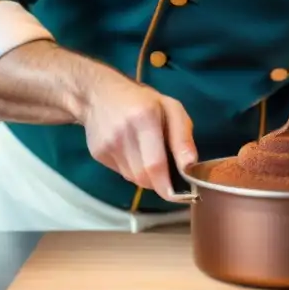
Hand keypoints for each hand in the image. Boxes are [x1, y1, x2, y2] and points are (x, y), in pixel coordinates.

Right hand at [79, 73, 197, 201]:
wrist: (99, 94)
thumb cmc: (143, 100)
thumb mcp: (171, 108)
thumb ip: (182, 137)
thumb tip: (190, 166)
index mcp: (144, 119)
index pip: (155, 164)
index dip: (167, 186)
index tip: (180, 196)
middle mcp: (122, 134)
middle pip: (143, 176)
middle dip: (160, 183)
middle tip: (170, 177)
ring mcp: (107, 146)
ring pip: (133, 178)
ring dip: (147, 177)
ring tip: (150, 157)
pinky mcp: (97, 154)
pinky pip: (122, 173)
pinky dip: (133, 170)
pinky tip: (134, 154)